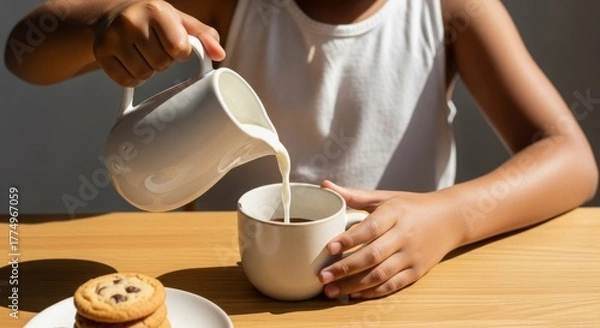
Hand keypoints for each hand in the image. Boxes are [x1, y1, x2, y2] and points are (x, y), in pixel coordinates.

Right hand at [93, 0, 224, 85]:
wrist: (114, 14)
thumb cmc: (155, 20)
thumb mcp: (181, 22)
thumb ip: (205, 36)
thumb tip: (219, 54)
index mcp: (156, 10)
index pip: (179, 49)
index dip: (180, 52)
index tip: (174, 43)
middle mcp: (131, 21)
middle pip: (161, 64)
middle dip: (164, 60)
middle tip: (156, 46)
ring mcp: (112, 37)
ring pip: (143, 74)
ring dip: (149, 70)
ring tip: (144, 53)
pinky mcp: (100, 52)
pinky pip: (126, 80)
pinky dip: (133, 78)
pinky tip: (131, 61)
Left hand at [318, 180, 463, 298]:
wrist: (450, 218)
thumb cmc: (412, 206)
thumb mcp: (386, 197)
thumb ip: (355, 195)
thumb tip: (325, 185)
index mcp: (395, 213)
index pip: (370, 227)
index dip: (349, 239)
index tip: (329, 247)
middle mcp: (405, 235)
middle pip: (373, 255)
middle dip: (345, 268)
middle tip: (322, 276)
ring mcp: (412, 255)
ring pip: (381, 274)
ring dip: (354, 285)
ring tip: (331, 290)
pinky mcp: (417, 271)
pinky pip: (393, 285)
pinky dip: (372, 292)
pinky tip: (353, 295)